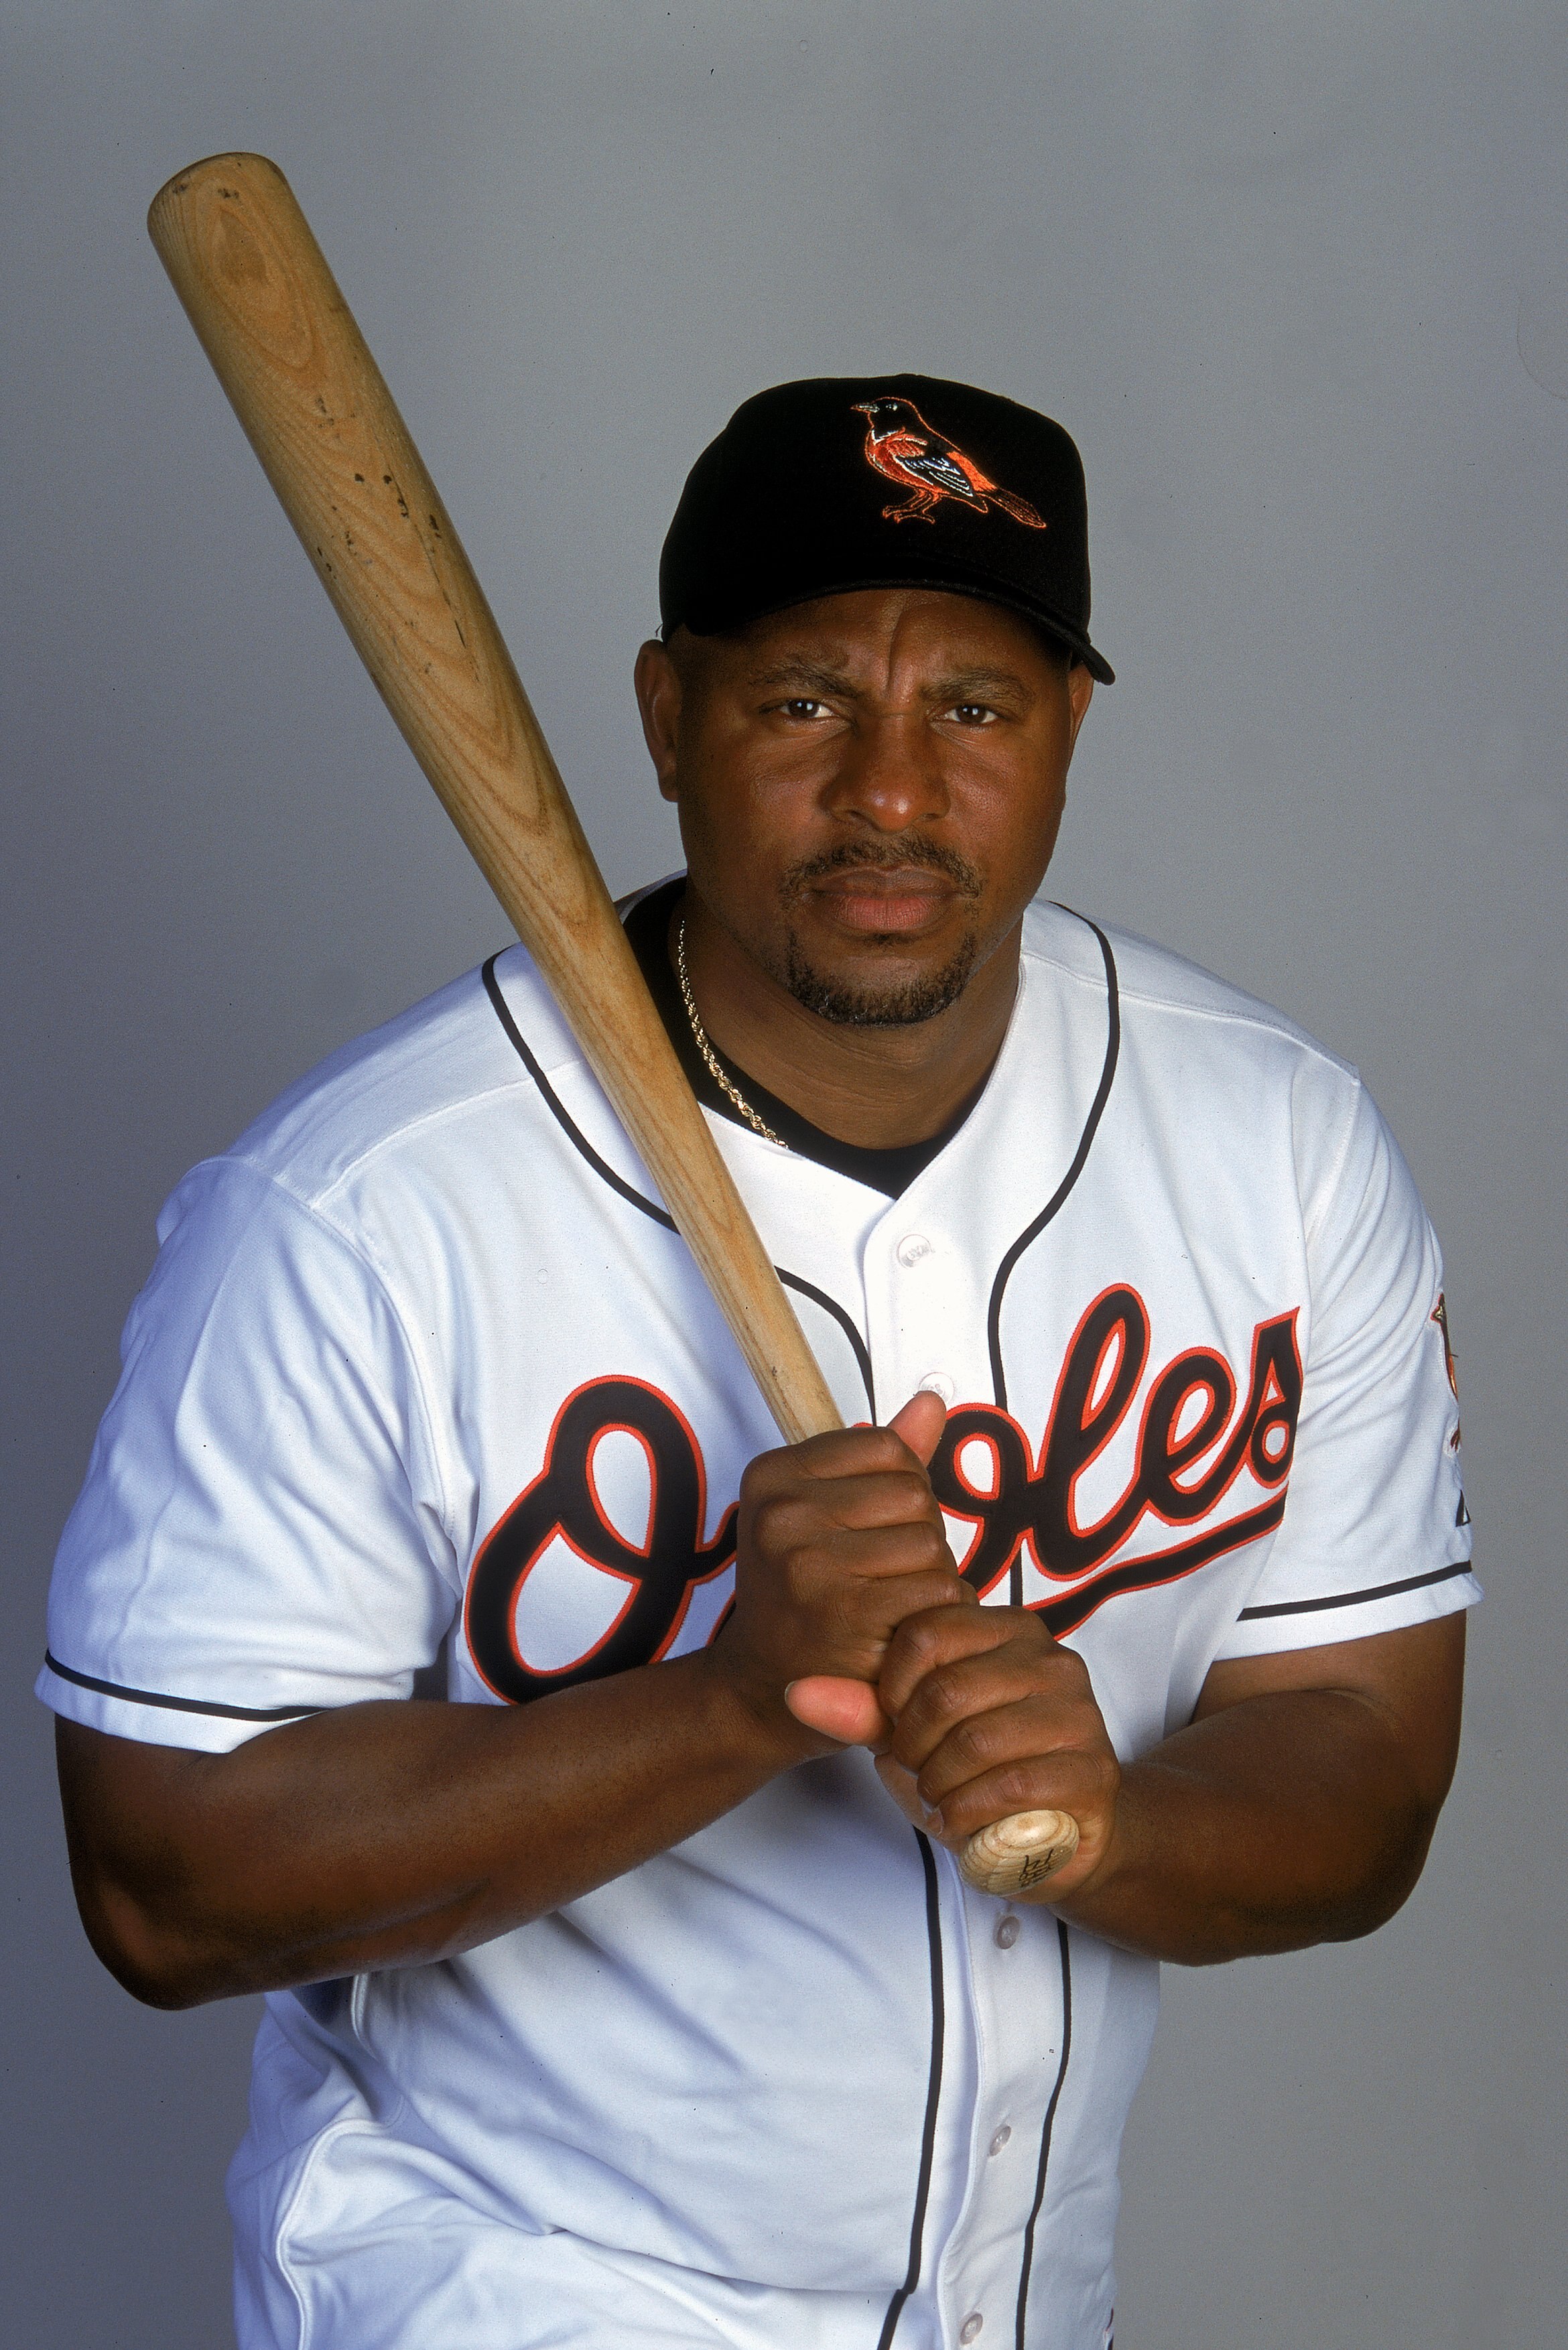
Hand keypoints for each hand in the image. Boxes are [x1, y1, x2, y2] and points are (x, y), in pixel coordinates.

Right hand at [706, 1392, 973, 1759]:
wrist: (763, 1694)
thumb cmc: (804, 1599)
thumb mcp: (826, 1516)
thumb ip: (883, 1459)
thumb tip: (931, 1402)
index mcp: (772, 1475)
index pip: (888, 1448)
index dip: (900, 1492)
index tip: (863, 1534)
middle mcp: (782, 1512)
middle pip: (914, 1495)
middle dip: (917, 1538)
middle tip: (876, 1581)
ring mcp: (809, 1562)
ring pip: (930, 1543)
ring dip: (930, 1580)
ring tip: (885, 1608)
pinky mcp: (845, 1613)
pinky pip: (937, 1589)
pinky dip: (935, 1616)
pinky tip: (897, 1634)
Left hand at [866, 1604, 1119, 1898]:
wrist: (1057, 1837)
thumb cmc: (978, 1773)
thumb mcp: (911, 1735)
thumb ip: (860, 1710)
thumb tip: (797, 1692)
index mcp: (1006, 1630)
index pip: (926, 1630)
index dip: (891, 1687)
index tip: (894, 1724)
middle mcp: (1050, 1659)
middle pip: (946, 1690)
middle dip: (913, 1745)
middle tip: (917, 1769)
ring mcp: (1079, 1713)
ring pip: (976, 1741)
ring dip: (939, 1784)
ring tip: (940, 1795)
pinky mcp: (1092, 1770)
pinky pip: (1010, 1787)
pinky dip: (968, 1813)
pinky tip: (963, 1820)